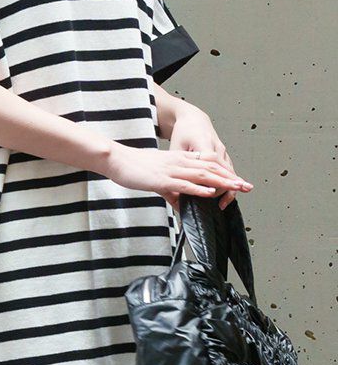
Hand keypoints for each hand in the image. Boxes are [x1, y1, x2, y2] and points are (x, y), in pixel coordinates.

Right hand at [107, 143, 251, 212]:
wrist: (116, 159)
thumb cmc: (134, 168)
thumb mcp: (157, 179)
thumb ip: (171, 190)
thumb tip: (181, 204)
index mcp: (178, 159)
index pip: (207, 164)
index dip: (224, 171)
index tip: (238, 180)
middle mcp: (178, 162)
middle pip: (210, 168)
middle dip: (230, 177)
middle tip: (247, 186)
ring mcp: (171, 169)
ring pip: (202, 175)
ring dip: (222, 182)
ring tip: (237, 188)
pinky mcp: (162, 179)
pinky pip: (184, 183)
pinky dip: (199, 188)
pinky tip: (210, 192)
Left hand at [168, 105, 252, 210]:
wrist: (192, 117)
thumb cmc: (183, 131)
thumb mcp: (176, 147)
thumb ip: (177, 167)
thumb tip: (175, 187)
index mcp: (203, 144)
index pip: (211, 167)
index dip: (211, 182)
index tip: (210, 196)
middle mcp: (215, 147)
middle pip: (225, 170)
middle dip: (229, 186)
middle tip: (226, 202)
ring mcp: (221, 149)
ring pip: (229, 170)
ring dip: (231, 185)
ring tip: (228, 201)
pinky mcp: (222, 152)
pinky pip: (228, 168)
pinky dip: (228, 180)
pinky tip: (228, 191)